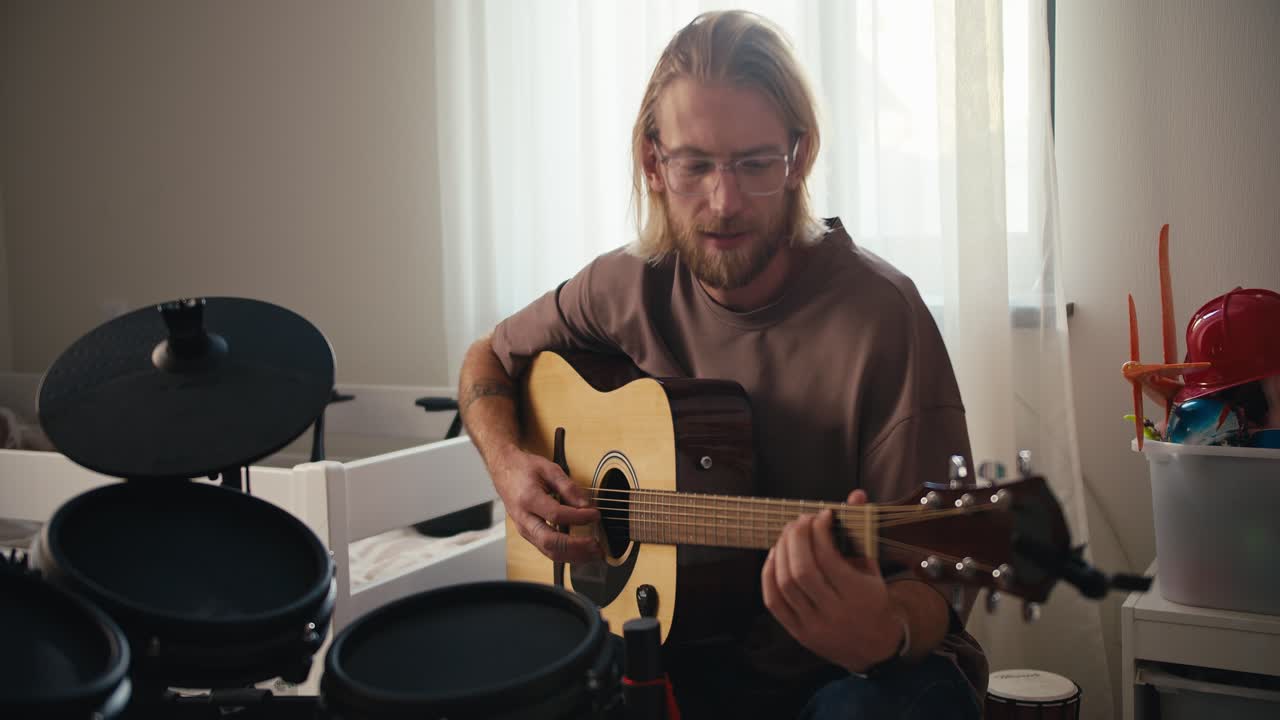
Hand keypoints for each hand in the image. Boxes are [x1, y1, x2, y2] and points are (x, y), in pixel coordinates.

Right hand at [491, 445, 601, 562]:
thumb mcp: (549, 469)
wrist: (504, 471)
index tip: (595, 515)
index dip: (578, 517)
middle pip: (550, 541)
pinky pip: (547, 550)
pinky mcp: (528, 535)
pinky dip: (566, 554)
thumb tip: (586, 505)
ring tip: (594, 554)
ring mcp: (524, 529)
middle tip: (597, 545)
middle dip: (576, 547)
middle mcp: (523, 518)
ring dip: (574, 556)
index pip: (556, 514)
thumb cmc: (524, 469)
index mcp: (528, 499)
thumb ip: (569, 487)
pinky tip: (582, 552)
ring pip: (549, 551)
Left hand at [762, 489, 904, 672]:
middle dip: (797, 538)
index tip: (822, 515)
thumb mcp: (873, 567)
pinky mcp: (797, 632)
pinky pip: (773, 600)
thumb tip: (855, 494)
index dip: (820, 532)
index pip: (829, 558)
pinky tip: (776, 554)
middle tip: (801, 520)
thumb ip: (861, 530)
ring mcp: (813, 625)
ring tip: (789, 534)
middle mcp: (834, 613)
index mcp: (858, 596)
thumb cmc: (872, 599)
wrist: (873, 646)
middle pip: (802, 570)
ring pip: (785, 584)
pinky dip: (769, 573)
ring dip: (782, 551)